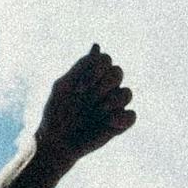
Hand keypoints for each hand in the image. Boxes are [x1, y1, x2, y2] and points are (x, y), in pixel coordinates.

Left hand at [34, 45, 135, 163]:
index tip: (79, 88)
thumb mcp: (63, 87)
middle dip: (102, 85)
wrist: (56, 141)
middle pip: (118, 72)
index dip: (96, 70)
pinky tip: (108, 122)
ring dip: (110, 101)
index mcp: (92, 77)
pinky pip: (132, 115)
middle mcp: (105, 88)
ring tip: (96, 113)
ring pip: (127, 93)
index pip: (106, 60)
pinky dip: (121, 118)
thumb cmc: (55, 113)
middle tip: (87, 99)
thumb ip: (80, 68)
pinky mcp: (119, 124)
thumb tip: (97, 46)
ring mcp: (114, 106)